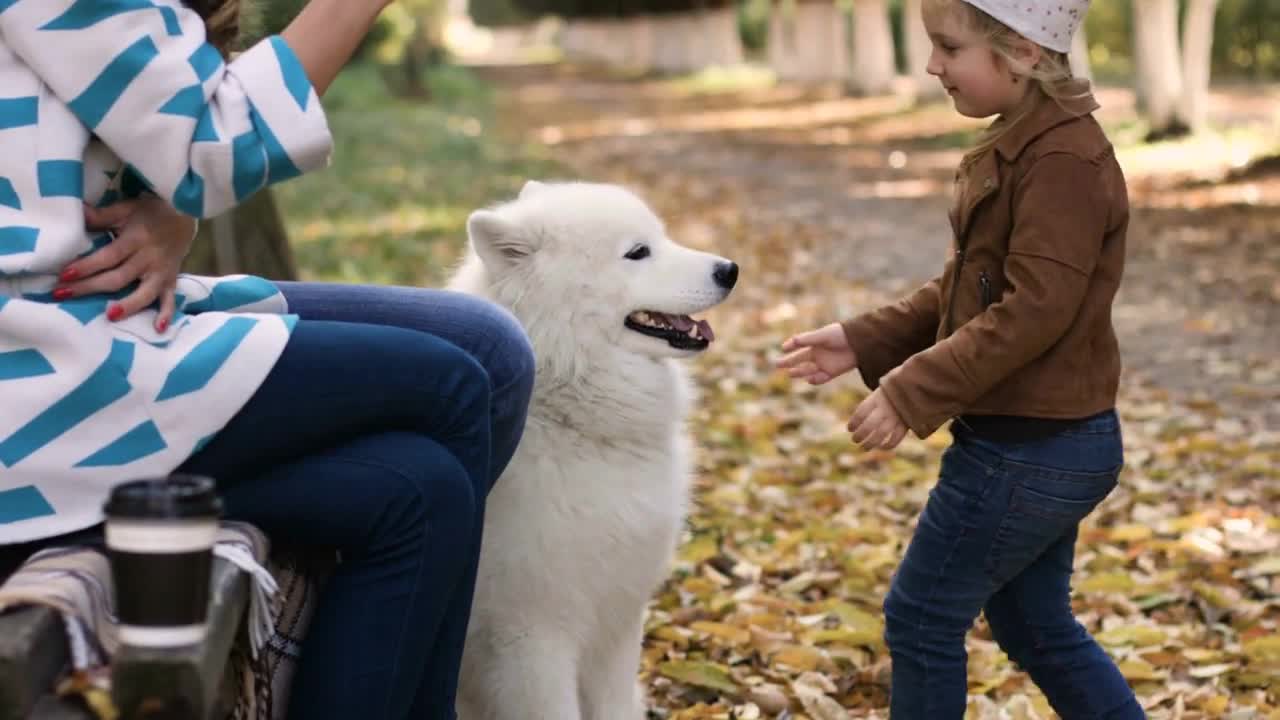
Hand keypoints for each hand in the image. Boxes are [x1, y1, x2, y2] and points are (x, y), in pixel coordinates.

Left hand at [57, 198, 195, 330]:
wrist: (186, 213)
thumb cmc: (151, 212)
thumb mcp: (127, 208)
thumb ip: (103, 215)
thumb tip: (77, 211)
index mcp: (137, 239)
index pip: (109, 256)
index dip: (88, 266)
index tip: (65, 275)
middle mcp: (150, 258)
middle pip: (119, 277)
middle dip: (91, 287)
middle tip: (64, 295)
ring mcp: (162, 271)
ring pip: (145, 292)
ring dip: (130, 305)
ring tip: (111, 315)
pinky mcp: (171, 280)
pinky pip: (170, 299)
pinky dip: (166, 314)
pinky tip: (158, 329)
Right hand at [776, 322, 857, 384]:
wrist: (861, 344)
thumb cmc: (842, 335)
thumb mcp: (824, 335)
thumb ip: (808, 339)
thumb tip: (792, 342)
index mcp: (815, 342)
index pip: (799, 345)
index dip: (790, 346)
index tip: (783, 348)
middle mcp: (818, 353)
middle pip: (799, 359)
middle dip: (788, 362)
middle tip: (776, 364)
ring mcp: (824, 363)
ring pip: (807, 370)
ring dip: (799, 372)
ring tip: (789, 373)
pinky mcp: (832, 372)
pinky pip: (820, 378)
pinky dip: (814, 380)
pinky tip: (808, 379)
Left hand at [848, 388, 908, 450]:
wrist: (914, 388)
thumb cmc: (890, 394)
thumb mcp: (878, 394)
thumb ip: (868, 407)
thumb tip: (853, 426)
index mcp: (876, 398)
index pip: (861, 412)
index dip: (854, 423)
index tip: (850, 429)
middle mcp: (886, 407)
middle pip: (869, 424)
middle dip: (860, 435)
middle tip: (855, 440)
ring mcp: (896, 416)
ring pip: (881, 433)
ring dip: (871, 443)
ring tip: (864, 447)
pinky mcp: (906, 423)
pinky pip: (896, 437)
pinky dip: (888, 445)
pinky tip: (881, 447)